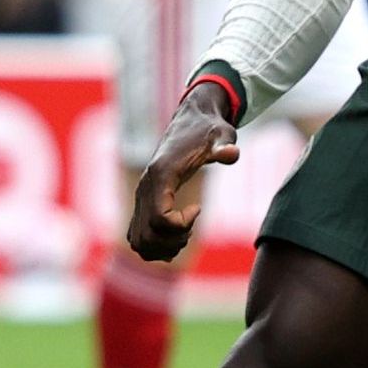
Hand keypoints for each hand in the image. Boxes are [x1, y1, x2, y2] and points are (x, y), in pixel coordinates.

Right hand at [125, 91, 241, 263]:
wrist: (190, 120)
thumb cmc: (207, 130)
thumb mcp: (221, 135)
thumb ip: (225, 145)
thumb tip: (230, 153)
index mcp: (160, 175)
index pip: (159, 219)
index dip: (181, 225)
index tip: (198, 209)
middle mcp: (144, 188)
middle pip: (146, 237)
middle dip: (173, 242)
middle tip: (191, 228)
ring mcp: (140, 197)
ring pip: (138, 242)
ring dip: (163, 247)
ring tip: (184, 233)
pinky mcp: (142, 203)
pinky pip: (137, 237)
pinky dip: (155, 245)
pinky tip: (176, 234)